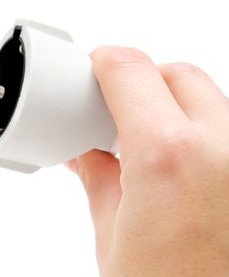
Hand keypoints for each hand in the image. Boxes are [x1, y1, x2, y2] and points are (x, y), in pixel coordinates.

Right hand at [68, 47, 228, 275]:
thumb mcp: (113, 235)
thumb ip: (97, 177)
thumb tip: (83, 152)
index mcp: (167, 155)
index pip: (129, 69)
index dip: (102, 63)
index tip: (91, 73)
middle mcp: (221, 147)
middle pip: (174, 73)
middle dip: (139, 80)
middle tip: (112, 111)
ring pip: (207, 98)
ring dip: (171, 106)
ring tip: (143, 142)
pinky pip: (226, 131)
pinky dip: (197, 132)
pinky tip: (176, 164)